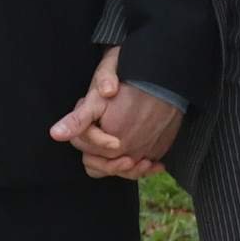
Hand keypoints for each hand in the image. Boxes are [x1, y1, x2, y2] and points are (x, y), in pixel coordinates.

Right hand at [51, 46, 176, 180]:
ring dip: (127, 171)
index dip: (98, 142)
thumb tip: (106, 90)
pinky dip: (142, 170)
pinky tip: (157, 165)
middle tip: (129, 160)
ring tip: (145, 164)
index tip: (117, 142)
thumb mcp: (112, 69)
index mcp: (86, 117)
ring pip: (109, 168)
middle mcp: (94, 134)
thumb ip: (105, 77)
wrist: (149, 80)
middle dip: (110, 164)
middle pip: (93, 160)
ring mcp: (109, 145)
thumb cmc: (126, 73)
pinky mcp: (127, 150)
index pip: (82, 139)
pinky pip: (128, 169)